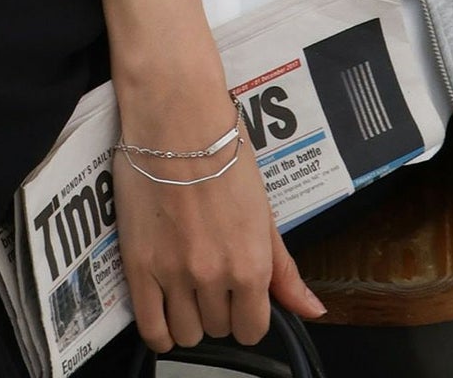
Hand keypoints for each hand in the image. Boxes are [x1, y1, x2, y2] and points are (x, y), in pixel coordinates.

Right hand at [112, 82, 327, 351]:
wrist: (178, 119)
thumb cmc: (225, 153)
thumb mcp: (264, 210)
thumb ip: (284, 269)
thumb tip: (313, 310)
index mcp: (253, 263)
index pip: (253, 329)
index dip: (247, 316)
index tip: (240, 298)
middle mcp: (216, 276)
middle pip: (219, 329)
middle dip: (218, 309)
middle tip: (211, 276)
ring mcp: (175, 274)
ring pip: (186, 335)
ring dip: (189, 317)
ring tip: (186, 285)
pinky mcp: (139, 267)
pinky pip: (150, 330)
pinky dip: (160, 330)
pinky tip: (164, 307)